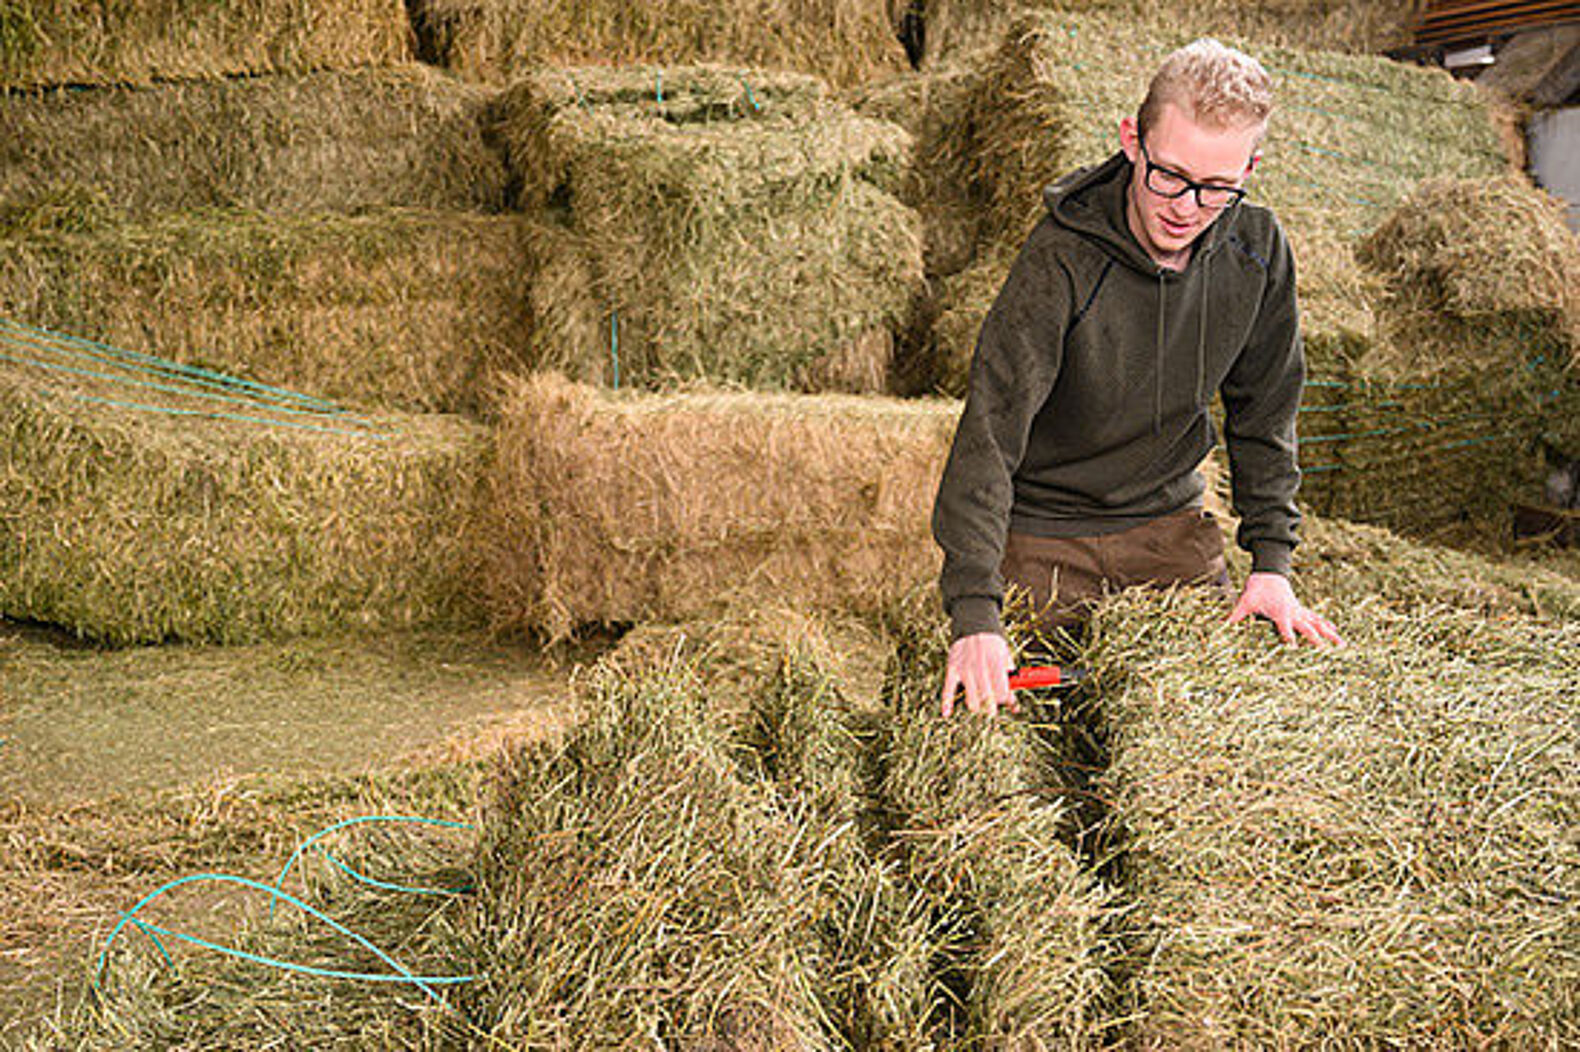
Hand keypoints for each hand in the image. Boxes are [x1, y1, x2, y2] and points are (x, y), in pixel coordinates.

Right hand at [940, 632, 1017, 716]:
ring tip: (980, 706)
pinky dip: (947, 702)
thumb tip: (1014, 699)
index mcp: (996, 663)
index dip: (1006, 700)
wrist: (973, 625)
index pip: (1003, 692)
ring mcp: (965, 669)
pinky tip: (947, 713)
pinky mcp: (952, 669)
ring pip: (971, 698)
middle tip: (992, 709)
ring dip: (977, 707)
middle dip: (991, 708)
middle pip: (987, 698)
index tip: (1006, 701)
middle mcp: (981, 667)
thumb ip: (1010, 676)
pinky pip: (948, 688)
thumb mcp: (1006, 655)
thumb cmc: (992, 643)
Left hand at [1228, 572, 1344, 646]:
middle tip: (1325, 650)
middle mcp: (1292, 612)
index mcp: (1279, 612)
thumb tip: (1222, 626)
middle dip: (1315, 638)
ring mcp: (1299, 611)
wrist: (1269, 573)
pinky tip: (1335, 630)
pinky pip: (1316, 618)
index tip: (1294, 647)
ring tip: (1342, 644)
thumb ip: (1235, 615)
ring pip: (1317, 623)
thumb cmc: (1256, 589)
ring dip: (1329, 633)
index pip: (1284, 627)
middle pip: (1306, 627)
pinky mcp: (1301, 609)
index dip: (1288, 636)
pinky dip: (1325, 624)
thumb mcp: (1244, 602)